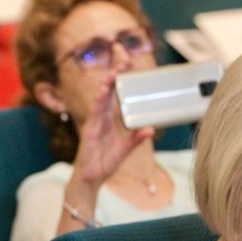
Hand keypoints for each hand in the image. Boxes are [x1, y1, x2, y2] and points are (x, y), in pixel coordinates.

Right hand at [70, 73, 155, 188]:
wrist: (91, 178)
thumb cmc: (104, 163)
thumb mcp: (125, 149)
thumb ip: (136, 138)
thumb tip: (151, 129)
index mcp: (108, 121)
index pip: (114, 97)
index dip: (119, 82)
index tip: (127, 68)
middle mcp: (100, 119)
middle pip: (107, 93)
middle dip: (114, 77)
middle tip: (123, 62)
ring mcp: (94, 123)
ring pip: (101, 99)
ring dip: (107, 85)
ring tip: (114, 72)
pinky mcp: (89, 131)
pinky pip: (95, 113)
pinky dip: (99, 101)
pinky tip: (103, 91)